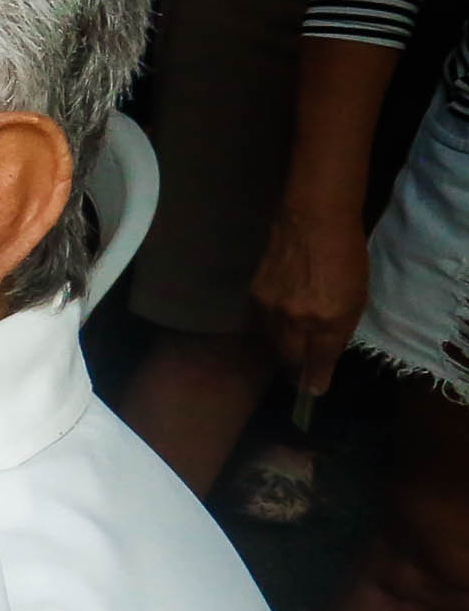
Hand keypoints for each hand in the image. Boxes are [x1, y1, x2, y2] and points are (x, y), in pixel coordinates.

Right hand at [252, 204, 374, 397]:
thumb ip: (339, 330)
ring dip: (282, 349)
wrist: (313, 219)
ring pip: (272, 342)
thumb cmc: (346, 255)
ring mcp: (270, 307)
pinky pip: (261, 323)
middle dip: (296, 370)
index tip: (314, 391)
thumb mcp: (356, 297)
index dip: (316, 379)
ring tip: (289, 349)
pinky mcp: (253, 295)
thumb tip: (323, 360)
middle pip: (290, 358)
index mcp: (327, 320)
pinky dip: (270, 329)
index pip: (318, 362)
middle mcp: (295, 319)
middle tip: (299, 376)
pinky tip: (277, 324)